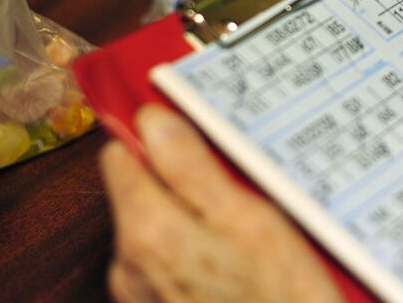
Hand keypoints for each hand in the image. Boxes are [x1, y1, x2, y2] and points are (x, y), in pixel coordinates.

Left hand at [100, 105, 341, 302]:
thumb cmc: (281, 299)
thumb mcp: (251, 221)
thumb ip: (193, 168)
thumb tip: (154, 117)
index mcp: (147, 229)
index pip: (121, 154)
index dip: (161, 138)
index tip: (203, 138)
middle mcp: (130, 264)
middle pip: (143, 193)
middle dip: (186, 182)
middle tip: (243, 188)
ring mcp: (143, 295)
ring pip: (162, 230)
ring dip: (198, 221)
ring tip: (251, 231)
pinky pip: (173, 267)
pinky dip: (200, 257)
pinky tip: (242, 267)